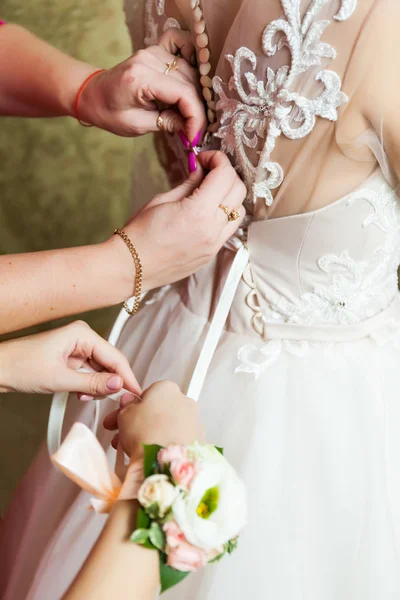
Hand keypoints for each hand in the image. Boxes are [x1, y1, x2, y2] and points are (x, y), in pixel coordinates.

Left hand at [0, 321, 140, 397]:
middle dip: (109, 383)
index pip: (115, 356)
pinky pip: (89, 373)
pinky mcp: (71, 358)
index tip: (137, 394)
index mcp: (82, 334)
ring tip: (82, 396)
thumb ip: (93, 384)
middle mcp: (82, 337)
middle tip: (113, 402)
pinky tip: (79, 394)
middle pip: (110, 363)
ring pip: (100, 370)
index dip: (127, 377)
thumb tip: (118, 385)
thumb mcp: (60, 379)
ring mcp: (77, 348)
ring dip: (96, 387)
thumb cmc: (21, 366)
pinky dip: (88, 386)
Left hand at [78, 29, 205, 141]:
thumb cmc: (109, 112)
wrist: (92, 94)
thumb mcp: (136, 125)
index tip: (194, 135)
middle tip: (193, 130)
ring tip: (189, 114)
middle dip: (196, 109)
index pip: (183, 94)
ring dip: (195, 94)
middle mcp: (149, 59)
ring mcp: (153, 51)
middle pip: (190, 83)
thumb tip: (191, 127)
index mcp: (141, 78)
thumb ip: (167, 123)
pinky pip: (180, 44)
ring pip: (190, 70)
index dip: (195, 117)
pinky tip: (192, 78)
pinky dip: (191, 58)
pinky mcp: (155, 50)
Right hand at [103, 381, 204, 458]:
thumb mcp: (125, 415)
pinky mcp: (199, 440)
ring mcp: (194, 420)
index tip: (123, 418)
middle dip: (141, 422)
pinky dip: (167, 445)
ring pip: (168, 426)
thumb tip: (129, 402)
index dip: (132, 408)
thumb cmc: (146, 434)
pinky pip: (178, 439)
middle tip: (125, 435)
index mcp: (166, 388)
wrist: (168, 462)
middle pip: (159, 410)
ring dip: (153, 435)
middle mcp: (184, 400)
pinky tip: (154, 455)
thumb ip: (127, 406)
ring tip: (135, 450)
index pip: (147, 394)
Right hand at [109, 150, 246, 292]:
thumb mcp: (163, 200)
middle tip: (208, 170)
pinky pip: (230, 229)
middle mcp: (212, 229)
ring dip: (230, 195)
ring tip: (211, 192)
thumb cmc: (141, 232)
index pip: (225, 175)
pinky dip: (225, 214)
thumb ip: (189, 184)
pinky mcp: (212, 254)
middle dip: (227, 174)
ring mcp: (214, 244)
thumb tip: (202, 169)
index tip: (205, 157)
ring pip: (239, 211)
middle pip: (239, 190)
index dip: (218, 159)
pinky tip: (208, 211)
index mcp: (198, 212)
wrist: (132, 266)